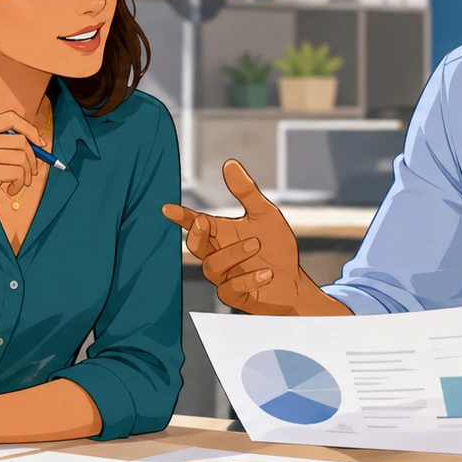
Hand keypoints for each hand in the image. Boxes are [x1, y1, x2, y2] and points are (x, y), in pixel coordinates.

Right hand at [0, 111, 47, 232]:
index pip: (10, 117)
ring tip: (18, 184)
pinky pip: (18, 172)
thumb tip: (35, 142)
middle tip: (31, 171)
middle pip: (21, 139)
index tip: (40, 143)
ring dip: (26, 174)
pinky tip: (9, 191)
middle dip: (33, 157)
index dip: (30, 129)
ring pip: (22, 157)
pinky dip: (19, 184)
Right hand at [161, 160, 321, 313]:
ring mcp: (224, 277)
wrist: (294, 282)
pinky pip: (230, 290)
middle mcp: (218, 255)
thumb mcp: (265, 215)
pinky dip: (248, 279)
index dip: (181, 217)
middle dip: (196, 235)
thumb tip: (229, 163)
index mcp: (221, 234)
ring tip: (257, 245)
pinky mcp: (234, 297)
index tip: (168, 209)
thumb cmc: (276, 248)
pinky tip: (265, 273)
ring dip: (233, 254)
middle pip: (195, 246)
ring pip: (212, 266)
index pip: (196, 223)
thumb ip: (246, 192)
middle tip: (203, 222)